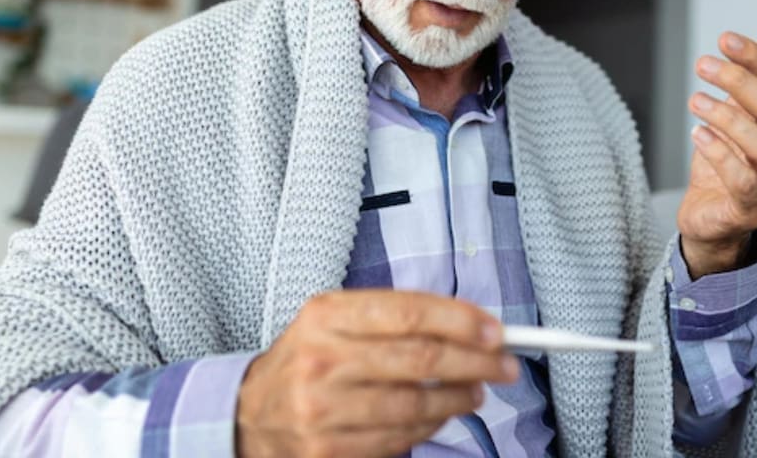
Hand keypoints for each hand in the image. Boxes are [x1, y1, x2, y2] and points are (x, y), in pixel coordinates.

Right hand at [235, 289, 517, 457]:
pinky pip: (398, 440)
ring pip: (415, 406)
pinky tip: (441, 416)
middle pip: (420, 360)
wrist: (251, 413)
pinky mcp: (327, 450)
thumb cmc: (310, 358)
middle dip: (475, 362)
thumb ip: (397, 317)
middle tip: (505, 364)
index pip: (409, 312)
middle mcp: (322, 359)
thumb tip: (471, 325)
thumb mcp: (338, 320)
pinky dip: (430, 428)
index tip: (496, 331)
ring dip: (460, 400)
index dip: (461, 321)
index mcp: (327, 315)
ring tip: (477, 392)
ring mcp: (322, 409)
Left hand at [677, 21, 756, 277]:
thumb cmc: (727, 160)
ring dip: (727, 117)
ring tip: (695, 99)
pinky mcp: (749, 210)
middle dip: (741, 82)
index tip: (725, 39)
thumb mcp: (740, 111)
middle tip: (704, 64)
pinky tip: (698, 133)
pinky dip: (720, 154)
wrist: (710, 218)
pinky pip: (743, 181)